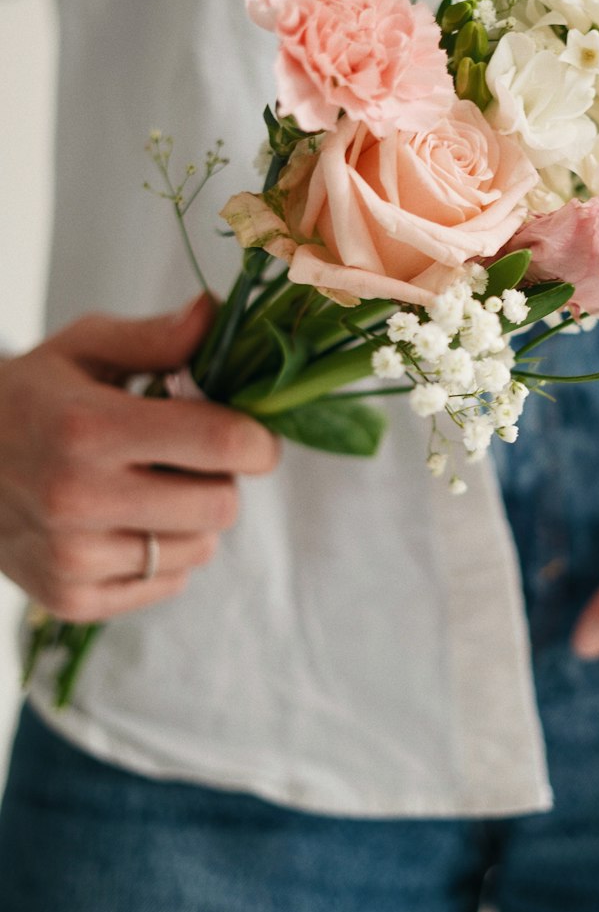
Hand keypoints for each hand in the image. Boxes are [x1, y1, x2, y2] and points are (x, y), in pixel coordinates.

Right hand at [0, 294, 280, 622]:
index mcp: (88, 427)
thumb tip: (214, 312)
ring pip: (200, 548)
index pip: (219, 442)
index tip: (256, 436)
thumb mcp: (81, 349)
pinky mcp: (69, 599)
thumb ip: (155, 337)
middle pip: (220, 505)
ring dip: (193, 519)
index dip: (257, 439)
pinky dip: (163, 557)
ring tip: (150, 489)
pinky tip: (126, 524)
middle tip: (189, 459)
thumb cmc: (27, 398)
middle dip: (222, 478)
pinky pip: (168, 584)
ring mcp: (71, 557)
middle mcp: (78, 498)